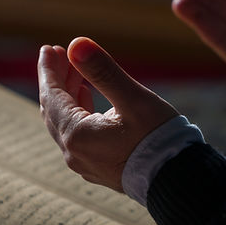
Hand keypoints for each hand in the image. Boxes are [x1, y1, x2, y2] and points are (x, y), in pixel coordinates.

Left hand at [38, 37, 177, 191]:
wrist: (178, 180)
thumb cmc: (158, 138)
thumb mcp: (132, 99)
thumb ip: (102, 71)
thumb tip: (76, 44)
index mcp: (77, 135)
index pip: (51, 96)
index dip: (48, 70)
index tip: (48, 48)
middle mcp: (74, 153)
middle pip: (54, 109)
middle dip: (56, 79)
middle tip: (59, 53)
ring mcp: (84, 164)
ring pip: (65, 122)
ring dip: (67, 95)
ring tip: (75, 71)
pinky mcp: (98, 168)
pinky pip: (76, 136)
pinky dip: (77, 112)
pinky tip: (85, 98)